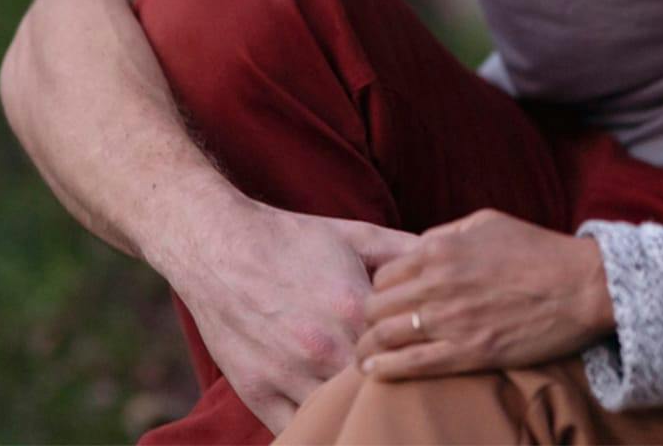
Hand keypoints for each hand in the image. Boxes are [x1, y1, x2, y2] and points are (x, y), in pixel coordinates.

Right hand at [163, 199, 417, 433]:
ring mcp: (287, 374)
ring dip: (352, 412)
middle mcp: (322, 348)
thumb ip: (404, 251)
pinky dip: (315, 427)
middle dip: (390, 390)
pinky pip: (295, 429)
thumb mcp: (354, 236)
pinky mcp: (256, 391)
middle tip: (405, 390)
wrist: (219, 244)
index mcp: (353, 309)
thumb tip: (443, 261)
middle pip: (373, 390)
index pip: (405, 351)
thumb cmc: (291, 238)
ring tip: (369, 409)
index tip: (428, 358)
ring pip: (336, 415)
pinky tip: (331, 420)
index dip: (419, 357)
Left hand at [355, 209, 613, 379]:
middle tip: (372, 330)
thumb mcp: (487, 222)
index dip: (380, 290)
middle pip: (376, 306)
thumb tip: (419, 248)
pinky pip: (411, 365)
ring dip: (368, 346)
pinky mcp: (469, 353)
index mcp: (440, 249)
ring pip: (385, 336)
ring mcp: (451, 320)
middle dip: (370, 319)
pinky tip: (373, 370)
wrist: (582, 285)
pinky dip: (384, 369)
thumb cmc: (538, 249)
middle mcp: (438, 283)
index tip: (384, 303)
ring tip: (363, 354)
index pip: (384, 274)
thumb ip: (446, 233)